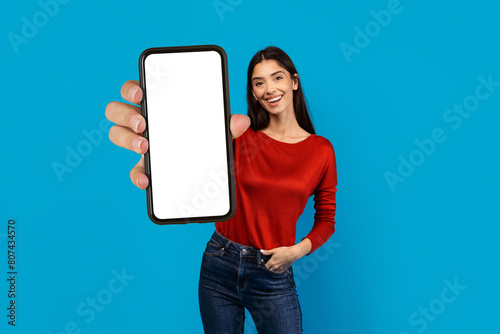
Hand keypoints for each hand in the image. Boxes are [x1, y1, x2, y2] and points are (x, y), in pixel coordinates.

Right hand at [105, 80, 250, 188]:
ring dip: (126, 139)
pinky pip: (133, 170)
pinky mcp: (145, 167)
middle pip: (116, 110)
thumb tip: (243, 121)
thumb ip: (226, 125)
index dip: (131, 88)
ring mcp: (140, 143)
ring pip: (117, 134)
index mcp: (157, 105)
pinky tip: (147, 180)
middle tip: (144, 123)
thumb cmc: (203, 137)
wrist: (205, 169)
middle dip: (125, 114)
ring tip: (145, 146)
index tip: (140, 94)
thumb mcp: (214, 130)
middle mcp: (143, 121)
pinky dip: (137, 175)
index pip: (135, 89)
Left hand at [261, 238, 311, 272]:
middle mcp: (275, 266)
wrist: (293, 254)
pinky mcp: (283, 269)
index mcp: (271, 262)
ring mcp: (279, 268)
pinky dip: (276, 272)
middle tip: (265, 268)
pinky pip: (278, 272)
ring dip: (271, 271)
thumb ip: (267, 252)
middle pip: (268, 271)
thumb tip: (261, 251)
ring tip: (270, 270)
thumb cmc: (284, 251)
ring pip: (273, 272)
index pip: (265, 266)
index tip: (262, 265)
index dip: (263, 266)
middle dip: (266, 270)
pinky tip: (276, 270)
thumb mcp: (275, 250)